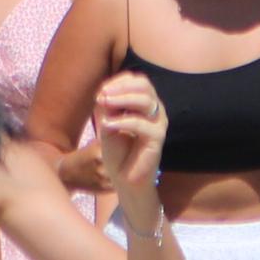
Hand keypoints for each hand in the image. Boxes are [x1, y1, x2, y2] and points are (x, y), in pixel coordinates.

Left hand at [89, 70, 168, 190]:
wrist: (124, 178)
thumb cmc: (117, 151)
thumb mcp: (108, 123)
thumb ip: (108, 108)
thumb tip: (105, 94)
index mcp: (145, 104)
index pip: (136, 81)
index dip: (118, 82)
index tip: (100, 92)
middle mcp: (155, 110)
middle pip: (144, 85)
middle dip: (120, 87)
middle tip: (102, 96)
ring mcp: (158, 123)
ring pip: (145, 100)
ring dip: (122, 99)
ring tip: (104, 104)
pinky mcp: (158, 138)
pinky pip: (142, 123)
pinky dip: (122, 121)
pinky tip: (107, 125)